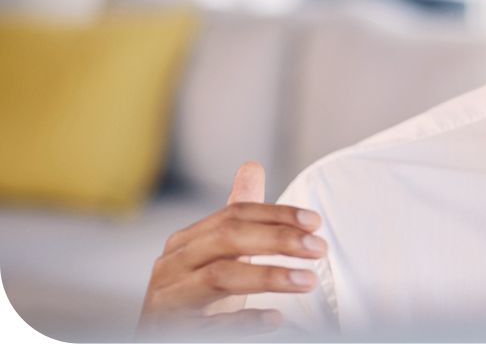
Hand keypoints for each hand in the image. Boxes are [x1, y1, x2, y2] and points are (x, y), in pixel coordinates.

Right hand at [136, 161, 327, 338]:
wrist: (158, 343)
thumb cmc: (193, 297)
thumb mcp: (215, 256)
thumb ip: (235, 216)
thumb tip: (252, 166)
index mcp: (186, 243)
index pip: (234, 215)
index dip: (277, 215)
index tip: (315, 222)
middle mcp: (172, 266)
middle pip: (227, 238)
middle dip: (278, 239)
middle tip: (319, 248)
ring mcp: (169, 300)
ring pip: (218, 276)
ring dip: (268, 275)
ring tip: (307, 281)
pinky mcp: (170, 332)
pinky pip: (210, 325)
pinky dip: (243, 321)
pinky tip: (274, 319)